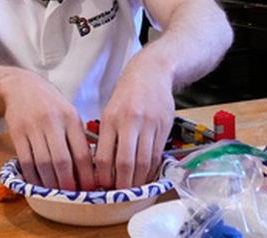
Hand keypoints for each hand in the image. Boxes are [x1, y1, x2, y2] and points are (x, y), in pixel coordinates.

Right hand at [1, 69, 95, 190]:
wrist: (21, 86)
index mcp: (70, 117)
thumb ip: (78, 136)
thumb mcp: (69, 113)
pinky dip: (32, 176)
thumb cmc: (50, 103)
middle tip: (72, 196)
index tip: (90, 188)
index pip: (81, 151)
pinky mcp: (17, 133)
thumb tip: (89, 168)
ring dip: (50, 183)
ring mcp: (33, 127)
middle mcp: (52, 122)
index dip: (86, 174)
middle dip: (68, 183)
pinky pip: (25, 161)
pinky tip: (38, 184)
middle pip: (62, 160)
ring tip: (56, 193)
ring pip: (43, 163)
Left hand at [94, 56, 174, 188]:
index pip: (104, 156)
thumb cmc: (128, 93)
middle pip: (126, 162)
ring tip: (133, 188)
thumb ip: (107, 135)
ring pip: (144, 161)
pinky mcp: (164, 127)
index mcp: (111, 119)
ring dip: (139, 180)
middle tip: (120, 194)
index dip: (104, 176)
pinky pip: (157, 155)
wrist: (153, 72)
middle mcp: (129, 122)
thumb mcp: (110, 109)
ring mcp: (149, 125)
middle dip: (123, 184)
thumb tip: (103, 165)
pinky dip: (152, 169)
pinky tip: (146, 175)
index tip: (102, 186)